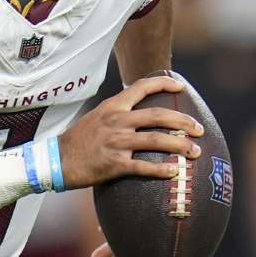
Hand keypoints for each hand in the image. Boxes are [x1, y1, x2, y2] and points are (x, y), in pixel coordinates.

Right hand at [58, 76, 202, 188]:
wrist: (56, 160)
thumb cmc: (78, 140)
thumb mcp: (97, 117)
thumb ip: (117, 113)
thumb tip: (139, 113)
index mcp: (113, 107)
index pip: (142, 87)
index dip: (164, 84)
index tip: (180, 87)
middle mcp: (117, 121)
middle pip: (158, 115)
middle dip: (183, 122)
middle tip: (199, 129)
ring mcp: (117, 142)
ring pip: (156, 140)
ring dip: (180, 145)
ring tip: (195, 151)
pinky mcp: (115, 164)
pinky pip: (144, 166)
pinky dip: (162, 169)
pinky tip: (174, 172)